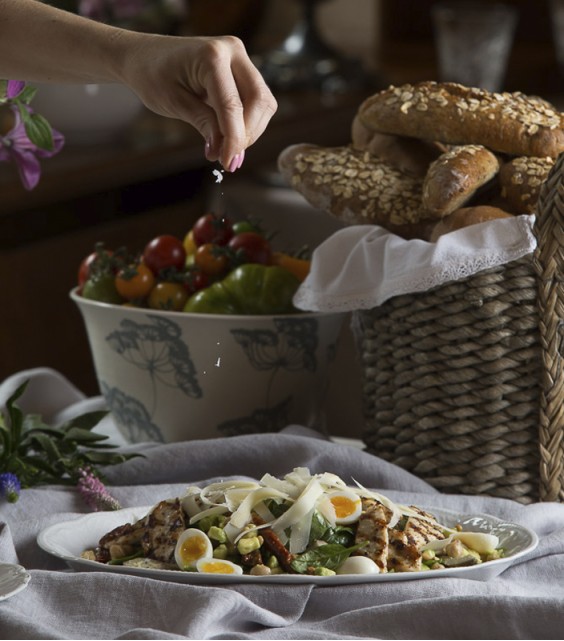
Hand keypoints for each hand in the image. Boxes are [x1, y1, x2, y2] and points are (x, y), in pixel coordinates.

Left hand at [119, 33, 277, 170]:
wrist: (145, 56)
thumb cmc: (153, 76)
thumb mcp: (174, 103)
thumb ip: (203, 124)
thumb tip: (223, 152)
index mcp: (211, 56)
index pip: (232, 105)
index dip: (234, 139)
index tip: (227, 163)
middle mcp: (232, 50)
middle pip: (259, 101)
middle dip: (248, 134)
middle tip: (228, 157)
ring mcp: (240, 58)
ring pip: (263, 103)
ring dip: (251, 130)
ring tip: (226, 148)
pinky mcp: (242, 69)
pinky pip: (257, 100)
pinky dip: (248, 122)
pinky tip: (230, 135)